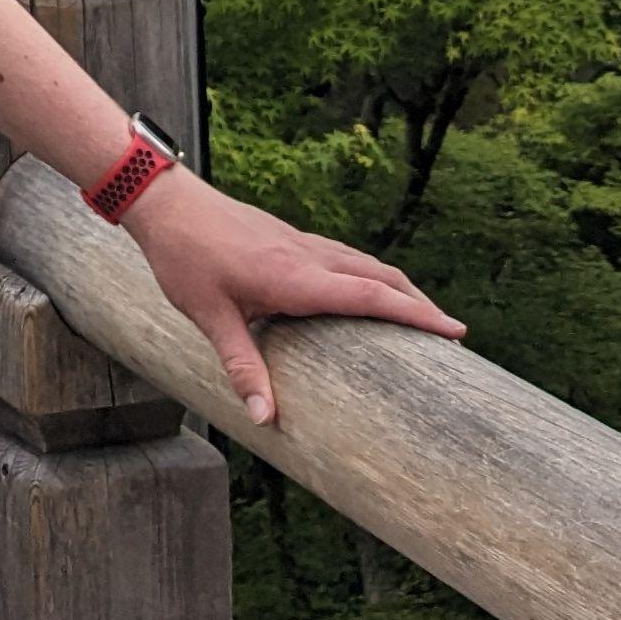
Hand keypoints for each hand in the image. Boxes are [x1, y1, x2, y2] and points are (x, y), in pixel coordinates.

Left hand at [122, 167, 461, 426]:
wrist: (164, 200)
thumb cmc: (184, 257)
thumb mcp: (209, 317)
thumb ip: (242, 367)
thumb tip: (267, 418)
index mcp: (297, 277)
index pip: (371, 297)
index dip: (416, 314)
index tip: (456, 331)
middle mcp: (307, 255)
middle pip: (379, 277)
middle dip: (418, 303)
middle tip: (452, 333)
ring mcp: (299, 241)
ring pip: (362, 262)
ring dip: (394, 286)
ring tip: (418, 314)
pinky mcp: (287, 236)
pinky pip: (342, 255)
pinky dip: (367, 273)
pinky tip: (362, 287)